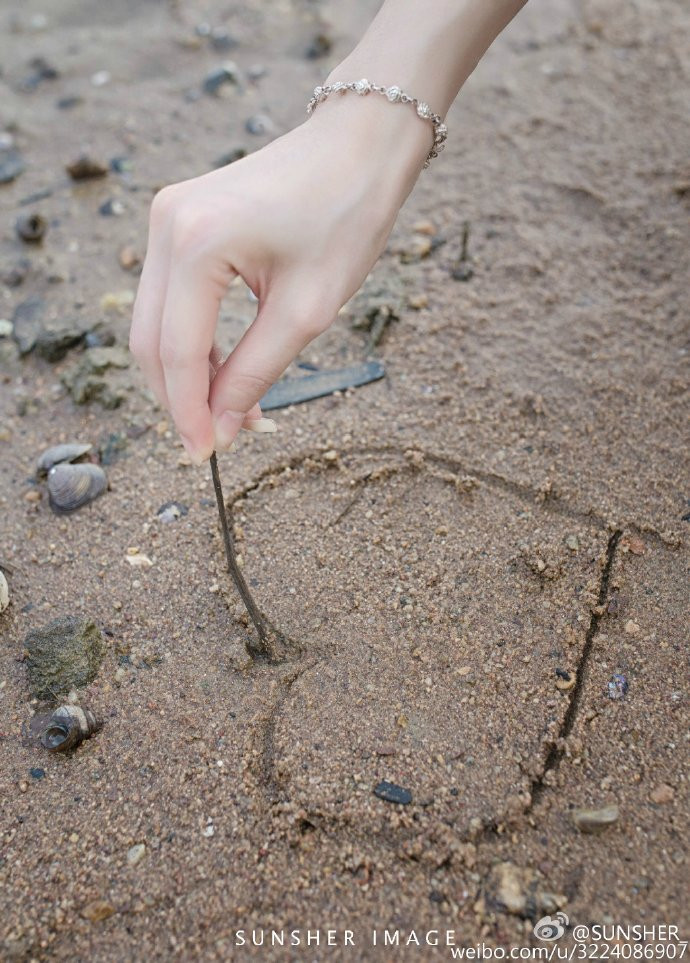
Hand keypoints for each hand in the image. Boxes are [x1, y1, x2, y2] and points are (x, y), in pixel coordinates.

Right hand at [129, 94, 428, 463]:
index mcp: (197, 242)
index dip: (189, 413)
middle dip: (181, 399)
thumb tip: (222, 426)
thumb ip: (255, 372)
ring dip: (188, 375)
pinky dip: (194, 342)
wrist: (358, 145)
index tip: (207, 456)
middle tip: (220, 441)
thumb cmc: (346, 215)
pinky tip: (226, 371)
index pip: (176, 351)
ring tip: (236, 411)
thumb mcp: (307, 310)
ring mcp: (167, 218)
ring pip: (156, 322)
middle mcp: (167, 225)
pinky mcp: (179, 221)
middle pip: (151, 340)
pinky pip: (172, 299)